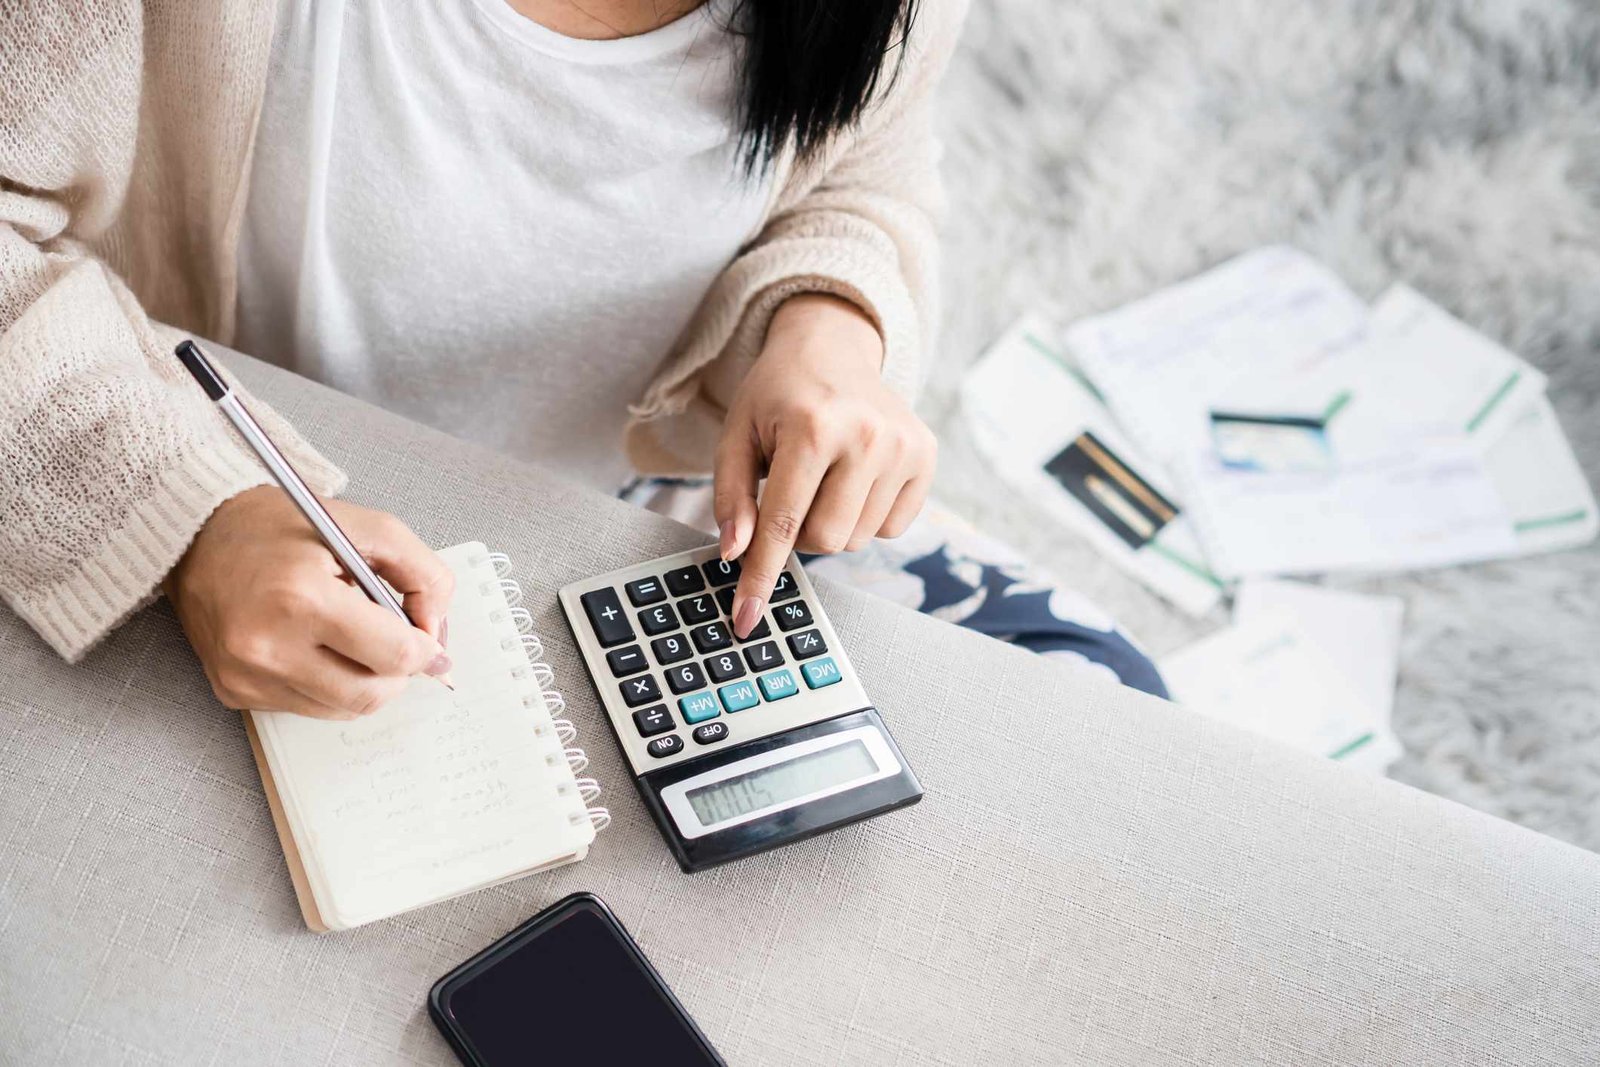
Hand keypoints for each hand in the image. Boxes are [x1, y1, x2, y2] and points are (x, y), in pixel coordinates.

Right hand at [167, 486, 454, 718]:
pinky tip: (317, 647)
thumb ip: (422, 574)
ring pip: (342, 709)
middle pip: (370, 694)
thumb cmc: (283, 528)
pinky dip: (329, 686)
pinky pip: (307, 708)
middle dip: (398, 674)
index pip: (393, 655)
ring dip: (365, 681)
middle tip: (396, 644)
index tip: (428, 641)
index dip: (425, 651)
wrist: (199, 537)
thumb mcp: (368, 528)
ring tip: (352, 638)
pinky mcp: (234, 692)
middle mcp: (267, 644)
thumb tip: (435, 633)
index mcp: (301, 596)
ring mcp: (246, 675)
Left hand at [715, 293, 935, 637]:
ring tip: (823, 475)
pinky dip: (864, 514)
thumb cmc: (777, 395)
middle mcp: (868, 436)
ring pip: (857, 540)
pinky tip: (854, 476)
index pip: (783, 524)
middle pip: (824, 541)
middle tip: (790, 491)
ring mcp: (904, 446)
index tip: (746, 619)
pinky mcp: (927, 455)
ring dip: (831, 522)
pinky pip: (889, 528)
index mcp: (813, 427)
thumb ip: (731, 497)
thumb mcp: (736, 435)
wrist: (832, 346)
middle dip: (798, 532)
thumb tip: (735, 554)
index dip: (760, 577)